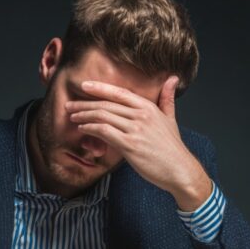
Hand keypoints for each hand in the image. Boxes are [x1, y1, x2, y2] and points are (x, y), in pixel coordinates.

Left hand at [65, 76, 211, 210]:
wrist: (179, 170)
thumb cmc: (172, 147)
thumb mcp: (170, 118)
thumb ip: (167, 98)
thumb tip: (173, 78)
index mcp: (148, 107)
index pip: (119, 93)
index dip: (100, 88)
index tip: (84, 86)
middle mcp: (141, 115)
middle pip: (106, 104)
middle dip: (84, 104)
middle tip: (69, 106)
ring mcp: (135, 130)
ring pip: (102, 116)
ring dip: (84, 116)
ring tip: (72, 117)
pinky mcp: (130, 145)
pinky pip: (104, 131)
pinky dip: (91, 128)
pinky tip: (83, 129)